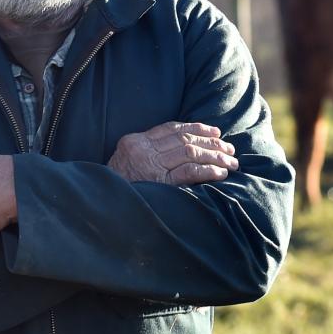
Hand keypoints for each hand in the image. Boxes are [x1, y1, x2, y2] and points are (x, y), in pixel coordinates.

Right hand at [108, 122, 238, 184]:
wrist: (101, 204)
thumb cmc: (117, 186)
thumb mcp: (127, 161)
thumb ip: (148, 152)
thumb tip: (181, 148)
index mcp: (135, 141)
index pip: (172, 129)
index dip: (197, 129)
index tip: (215, 133)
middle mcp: (143, 150)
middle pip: (184, 140)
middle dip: (211, 144)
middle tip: (230, 150)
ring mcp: (150, 166)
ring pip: (190, 153)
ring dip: (214, 157)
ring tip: (230, 162)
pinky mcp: (158, 184)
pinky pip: (188, 173)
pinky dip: (207, 171)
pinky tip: (220, 173)